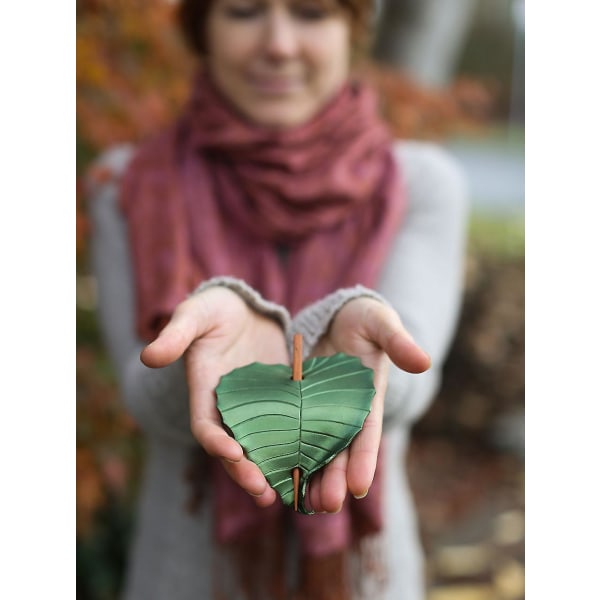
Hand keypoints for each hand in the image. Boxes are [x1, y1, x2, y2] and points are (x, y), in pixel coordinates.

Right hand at [140, 286, 288, 507]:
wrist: (244, 309)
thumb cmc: (214, 309)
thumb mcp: (195, 315)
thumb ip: (176, 335)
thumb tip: (149, 356)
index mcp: (204, 392)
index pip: (205, 426)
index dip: (216, 442)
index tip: (233, 453)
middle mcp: (228, 408)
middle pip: (233, 448)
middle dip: (246, 471)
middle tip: (263, 492)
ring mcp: (255, 408)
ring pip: (261, 446)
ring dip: (271, 470)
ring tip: (289, 491)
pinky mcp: (280, 403)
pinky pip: (288, 429)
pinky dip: (296, 447)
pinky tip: (316, 463)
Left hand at [305, 297, 430, 512]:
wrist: (338, 317)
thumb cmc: (364, 320)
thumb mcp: (381, 325)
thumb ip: (398, 342)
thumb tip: (424, 361)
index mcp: (368, 399)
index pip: (367, 434)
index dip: (365, 460)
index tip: (359, 486)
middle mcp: (345, 413)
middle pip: (340, 451)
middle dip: (334, 479)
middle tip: (326, 505)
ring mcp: (320, 412)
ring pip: (316, 450)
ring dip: (311, 477)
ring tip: (303, 504)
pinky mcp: (298, 406)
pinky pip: (291, 432)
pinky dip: (286, 453)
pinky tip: (276, 475)